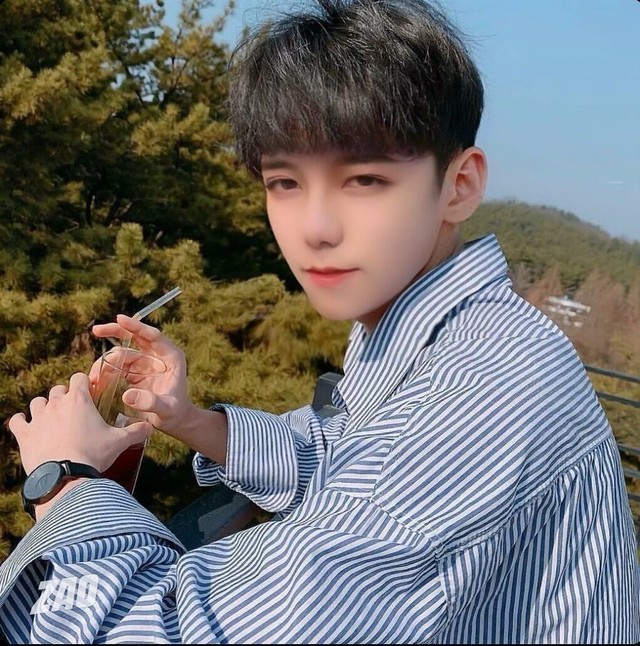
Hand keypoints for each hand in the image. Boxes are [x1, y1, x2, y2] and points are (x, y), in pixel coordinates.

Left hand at [8, 373, 150, 475]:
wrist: (64, 475)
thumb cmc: (93, 454)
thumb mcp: (120, 442)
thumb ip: (136, 431)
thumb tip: (151, 427)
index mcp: (79, 399)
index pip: (79, 377)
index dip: (84, 383)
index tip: (89, 393)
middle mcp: (56, 403)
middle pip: (58, 390)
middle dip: (65, 397)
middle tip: (74, 412)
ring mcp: (38, 418)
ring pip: (37, 402)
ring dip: (44, 408)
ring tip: (52, 419)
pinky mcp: (24, 434)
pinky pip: (16, 421)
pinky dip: (20, 422)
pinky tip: (27, 426)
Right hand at [91, 315, 198, 442]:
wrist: (175, 421)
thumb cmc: (176, 413)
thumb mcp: (167, 409)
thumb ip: (150, 402)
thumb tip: (127, 395)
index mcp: (171, 356)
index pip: (153, 336)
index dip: (136, 327)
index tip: (119, 319)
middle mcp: (158, 355)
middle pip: (135, 337)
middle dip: (115, 331)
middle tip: (96, 331)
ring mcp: (146, 363)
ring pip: (122, 354)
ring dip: (106, 362)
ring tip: (94, 378)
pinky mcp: (136, 372)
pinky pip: (117, 367)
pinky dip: (106, 372)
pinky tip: (96, 381)